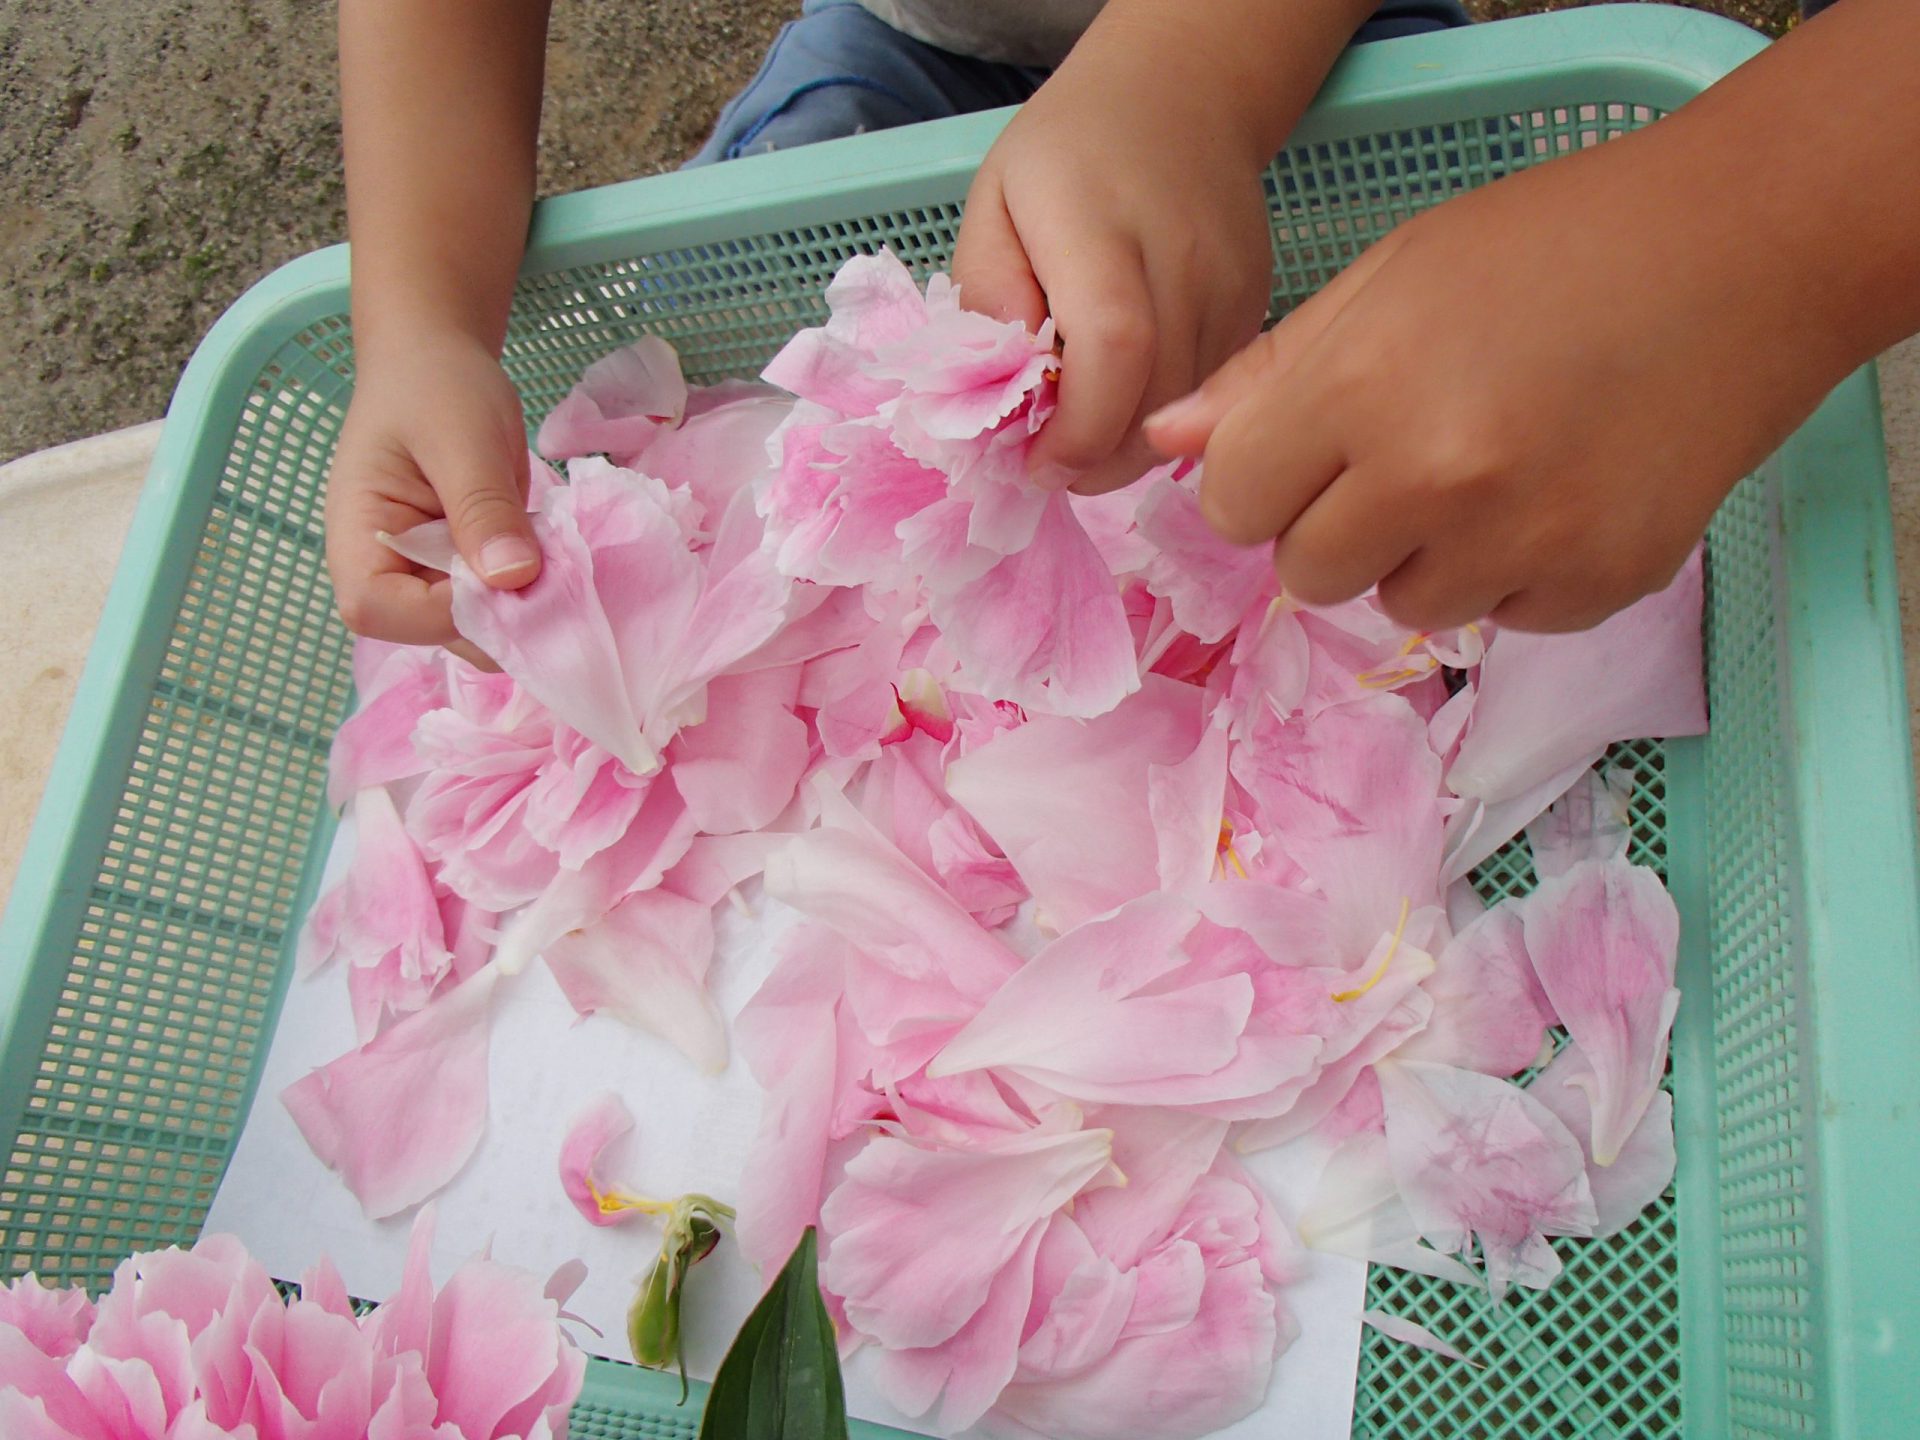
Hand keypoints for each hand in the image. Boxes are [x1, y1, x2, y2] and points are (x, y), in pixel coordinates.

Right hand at [324, 332, 537, 661]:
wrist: (440, 361)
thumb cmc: (433, 385)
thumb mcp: (461, 436)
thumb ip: (482, 507)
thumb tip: (511, 578)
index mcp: (358, 537)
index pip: (380, 609)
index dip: (445, 611)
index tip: (508, 577)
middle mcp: (387, 570)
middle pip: (433, 631)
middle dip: (497, 617)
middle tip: (557, 574)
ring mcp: (429, 576)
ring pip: (477, 626)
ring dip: (524, 608)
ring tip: (559, 560)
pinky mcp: (467, 571)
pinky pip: (501, 603)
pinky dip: (534, 592)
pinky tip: (557, 558)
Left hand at [951, 15, 1275, 493]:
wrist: (1179, 94)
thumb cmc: (1065, 155)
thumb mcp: (992, 205)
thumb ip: (986, 293)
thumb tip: (1008, 387)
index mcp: (1102, 226)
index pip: (1114, 347)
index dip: (1079, 428)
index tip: (1037, 464)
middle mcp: (1182, 258)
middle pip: (1158, 398)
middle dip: (1101, 460)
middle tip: (1055, 469)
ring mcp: (1232, 287)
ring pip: (1192, 411)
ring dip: (1133, 452)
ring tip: (1087, 442)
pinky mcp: (1257, 307)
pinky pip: (1215, 395)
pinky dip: (1168, 423)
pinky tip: (1129, 408)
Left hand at [1146, 127, 1852, 632]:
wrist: (1743, 256)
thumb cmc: (1551, 246)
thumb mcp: (1392, 276)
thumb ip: (1271, 371)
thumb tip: (1163, 442)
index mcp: (1359, 387)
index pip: (1232, 502)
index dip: (1260, 481)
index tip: (1302, 455)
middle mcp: (1432, 478)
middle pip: (1306, 574)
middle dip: (1334, 527)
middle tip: (1403, 459)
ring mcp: (1520, 541)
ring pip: (1403, 608)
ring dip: (1426, 556)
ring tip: (1495, 467)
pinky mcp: (1595, 585)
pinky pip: (1502, 616)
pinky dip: (1517, 571)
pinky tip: (1559, 490)